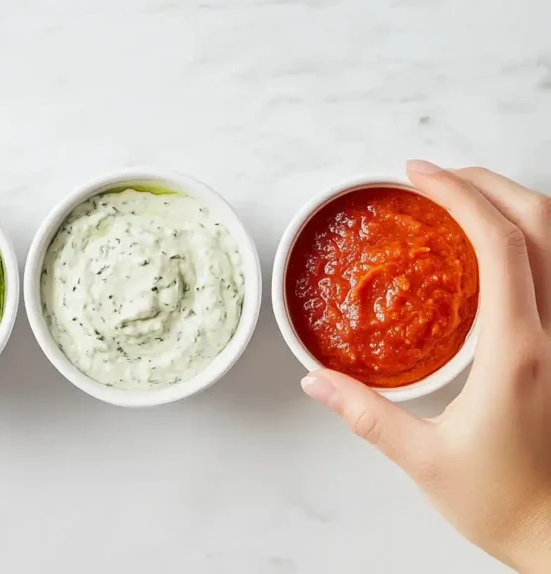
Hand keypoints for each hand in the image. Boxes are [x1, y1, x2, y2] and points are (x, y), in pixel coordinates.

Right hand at [301, 162, 550, 570]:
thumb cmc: (505, 502)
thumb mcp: (423, 459)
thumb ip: (366, 414)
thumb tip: (315, 380)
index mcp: (519, 350)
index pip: (500, 244)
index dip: (459, 195)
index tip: (418, 175)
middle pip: (542, 221)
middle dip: (488, 183)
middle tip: (434, 176)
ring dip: (512, 204)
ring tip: (459, 200)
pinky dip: (527, 239)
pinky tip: (490, 251)